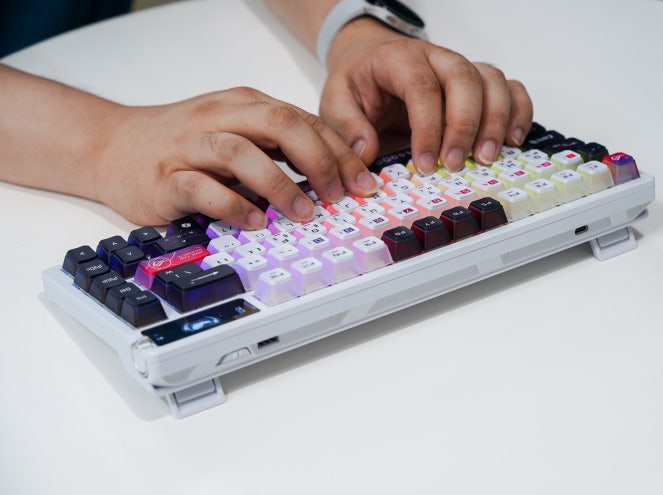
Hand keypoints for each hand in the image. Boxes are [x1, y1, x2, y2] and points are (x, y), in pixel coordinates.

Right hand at [96, 87, 378, 228]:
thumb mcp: (236, 132)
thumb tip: (334, 173)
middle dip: (319, 160)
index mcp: (244, 105)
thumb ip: (277, 146)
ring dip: (279, 184)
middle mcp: (220, 118)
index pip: (303, 120)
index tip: (364, 183)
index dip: (340, 152)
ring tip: (303, 212)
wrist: (111, 146)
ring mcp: (190, 146)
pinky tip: (255, 222)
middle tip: (339, 195)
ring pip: (241, 152)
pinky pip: (202, 188)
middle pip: (279, 124)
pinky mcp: (166, 178)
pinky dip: (233, 206)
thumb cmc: (183, 144)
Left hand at [319, 18, 532, 173]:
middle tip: (455, 165)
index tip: (424, 164)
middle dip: (464, 126)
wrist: (371, 63)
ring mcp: (462, 68)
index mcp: (400, 59)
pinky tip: (512, 141)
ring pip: (492, 82)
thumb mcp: (336, 101)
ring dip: (495, 122)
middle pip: (464, 80)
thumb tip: (367, 152)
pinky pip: (510, 88)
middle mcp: (436, 58)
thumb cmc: (359, 83)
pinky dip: (518, 112)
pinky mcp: (478, 83)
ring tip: (485, 159)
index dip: (427, 127)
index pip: (421, 87)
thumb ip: (346, 126)